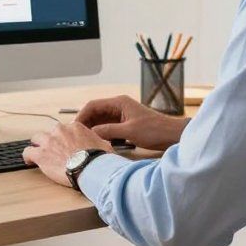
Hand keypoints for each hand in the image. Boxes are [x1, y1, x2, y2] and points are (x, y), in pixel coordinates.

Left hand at [22, 121, 113, 187]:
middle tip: (54, 151)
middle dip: (52, 140)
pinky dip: (28, 156)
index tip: (66, 145)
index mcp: (75, 127)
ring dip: (38, 145)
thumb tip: (102, 145)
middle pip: (51, 132)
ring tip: (39, 154)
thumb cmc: (99, 159)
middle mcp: (60, 131)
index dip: (65, 138)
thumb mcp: (104, 145)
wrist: (91, 168)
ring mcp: (49, 141)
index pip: (66, 129)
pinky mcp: (40, 154)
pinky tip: (30, 161)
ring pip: (36, 138)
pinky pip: (28, 152)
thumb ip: (98, 141)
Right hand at [75, 95, 189, 151]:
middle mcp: (118, 106)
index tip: (74, 127)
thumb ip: (108, 131)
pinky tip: (97, 142)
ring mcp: (122, 115)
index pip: (93, 105)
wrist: (172, 135)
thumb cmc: (154, 131)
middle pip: (95, 112)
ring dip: (93, 129)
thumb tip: (90, 132)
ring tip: (84, 141)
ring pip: (101, 121)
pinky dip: (101, 133)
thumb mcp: (129, 131)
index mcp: (119, 103)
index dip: (82, 116)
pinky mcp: (125, 124)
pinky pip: (108, 127)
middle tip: (76, 136)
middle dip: (85, 123)